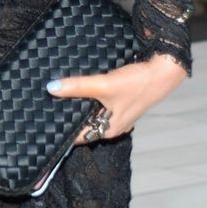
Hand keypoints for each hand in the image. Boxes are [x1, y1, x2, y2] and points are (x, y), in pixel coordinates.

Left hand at [46, 51, 186, 143]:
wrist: (164, 71)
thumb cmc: (138, 83)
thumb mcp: (104, 85)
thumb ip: (78, 87)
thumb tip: (51, 88)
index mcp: (108, 130)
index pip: (76, 137)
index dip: (60, 129)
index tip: (42, 121)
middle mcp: (112, 126)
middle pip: (82, 124)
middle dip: (66, 116)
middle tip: (44, 106)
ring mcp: (117, 114)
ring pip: (90, 113)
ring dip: (77, 105)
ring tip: (56, 96)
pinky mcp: (120, 102)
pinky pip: (99, 104)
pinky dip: (88, 98)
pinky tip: (79, 87)